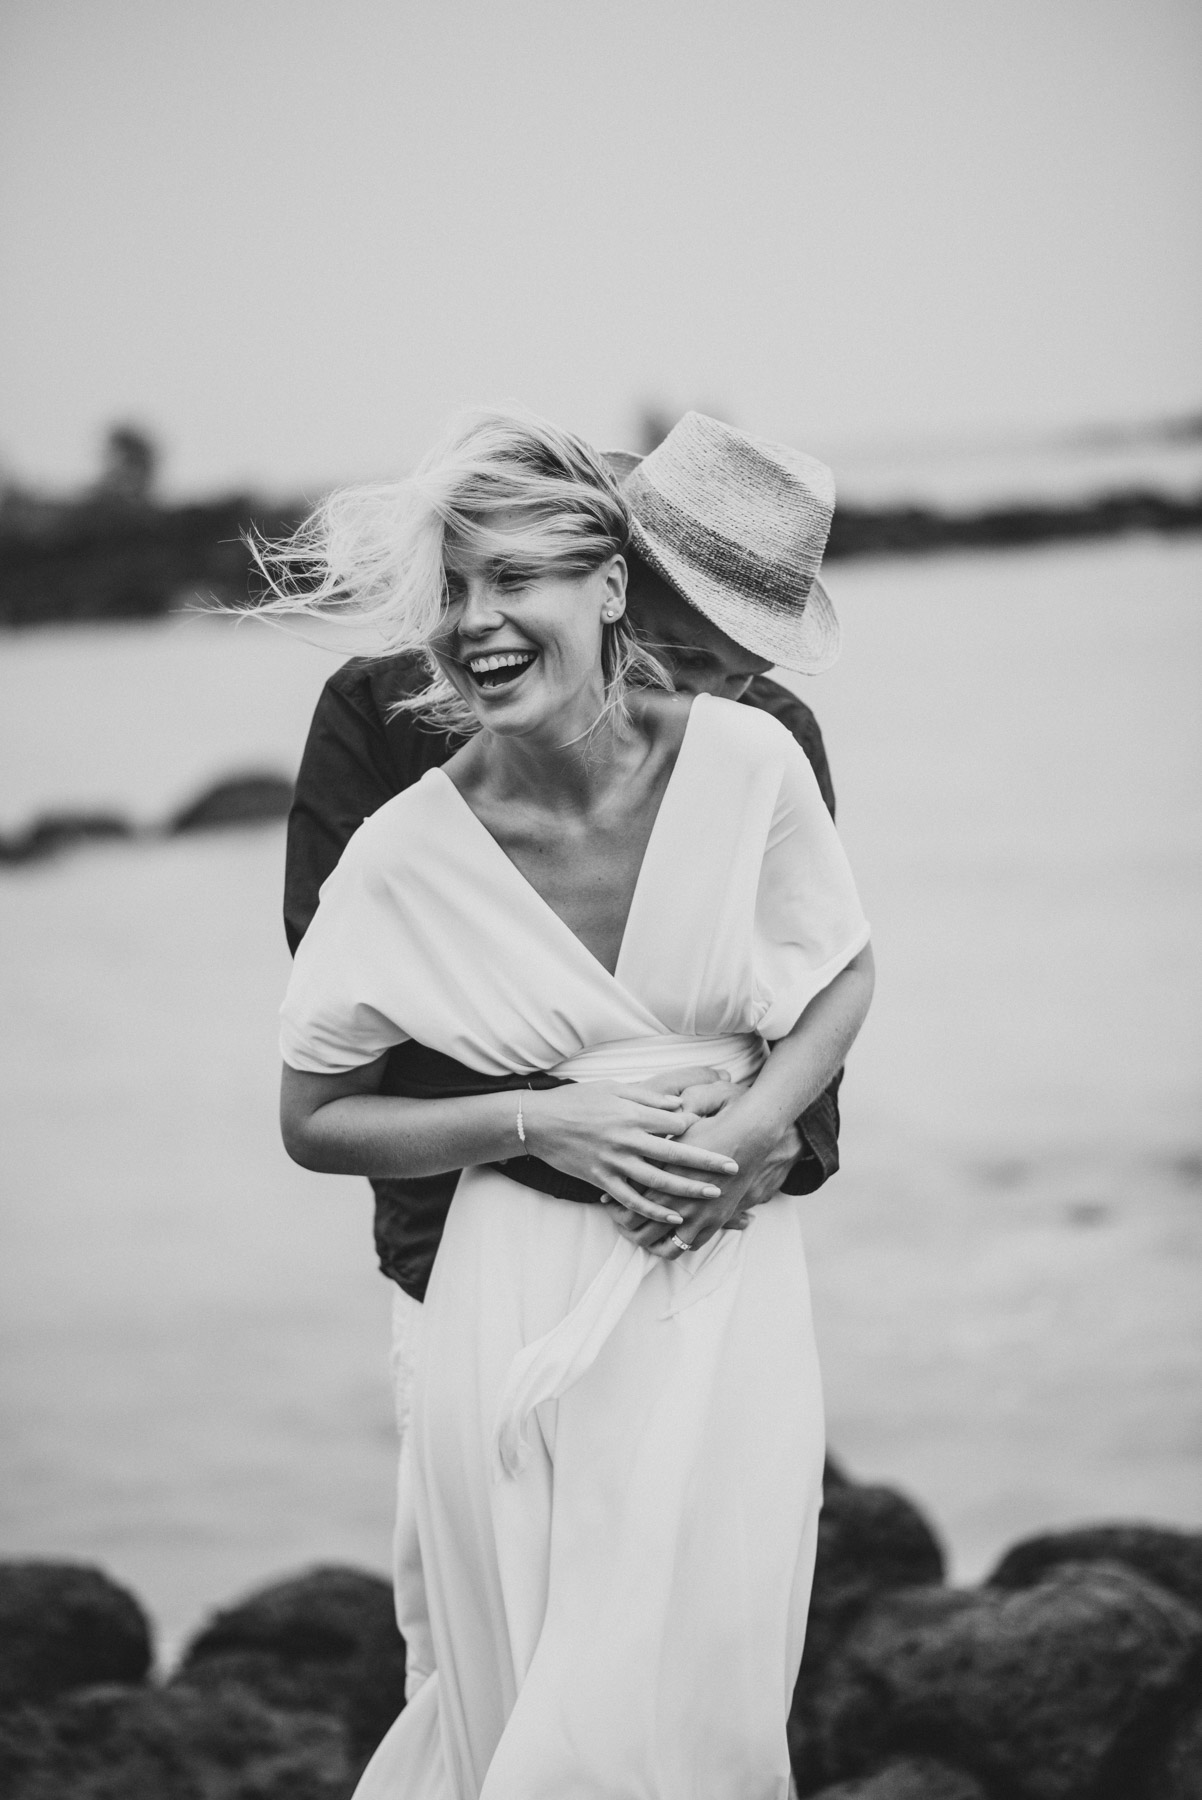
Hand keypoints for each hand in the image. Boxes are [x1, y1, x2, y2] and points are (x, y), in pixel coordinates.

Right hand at [521, 1080, 738, 1227]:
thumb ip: (647, 1096)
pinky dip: (654, 1210)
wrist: (538, 1123)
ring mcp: (614, 1162)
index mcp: (632, 1113)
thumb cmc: (577, 1101)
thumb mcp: (613, 1088)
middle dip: (707, 1161)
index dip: (696, 1128)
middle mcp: (626, 1139)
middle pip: (675, 1153)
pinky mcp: (601, 1180)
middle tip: (734, 1167)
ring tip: (713, 1194)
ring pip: (658, 1181)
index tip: (714, 1130)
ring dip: (688, 1189)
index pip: (675, 1123)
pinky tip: (674, 1217)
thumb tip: (679, 1105)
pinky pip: (632, 1200)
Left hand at [608, 1101, 799, 1254]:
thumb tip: (629, 1146)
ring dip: (649, 1243)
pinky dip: (676, 1244)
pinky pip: (690, 1246)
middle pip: (639, 1230)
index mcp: (661, 1178)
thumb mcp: (672, 1130)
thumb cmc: (708, 1126)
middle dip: (626, 1229)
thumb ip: (649, 1143)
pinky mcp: (715, 1221)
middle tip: (621, 1223)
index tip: (610, 1203)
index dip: (614, 1207)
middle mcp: (676, 1202)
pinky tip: (670, 1235)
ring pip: (662, 1246)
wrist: (749, 1135)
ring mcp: (697, 1215)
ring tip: (643, 1234)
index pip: (627, 1206)